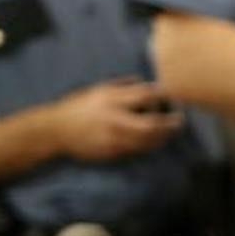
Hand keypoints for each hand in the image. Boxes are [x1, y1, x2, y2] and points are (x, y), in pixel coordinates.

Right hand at [51, 79, 181, 160]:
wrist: (55, 130)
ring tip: (169, 132)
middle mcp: (114, 118)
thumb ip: (123, 85)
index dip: (162, 96)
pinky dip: (147, 145)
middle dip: (169, 123)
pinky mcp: (111, 152)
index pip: (145, 96)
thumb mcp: (99, 89)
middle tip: (179, 120)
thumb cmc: (79, 106)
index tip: (173, 96)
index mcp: (111, 98)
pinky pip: (135, 150)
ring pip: (146, 141)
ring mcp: (113, 138)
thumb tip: (147, 83)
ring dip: (162, 137)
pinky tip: (152, 141)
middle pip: (151, 124)